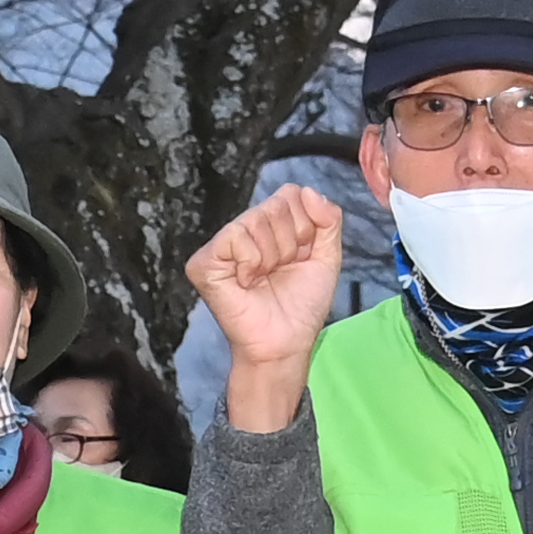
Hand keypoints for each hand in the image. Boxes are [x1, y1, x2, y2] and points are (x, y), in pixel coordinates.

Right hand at [187, 184, 351, 430]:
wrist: (285, 343)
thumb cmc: (301, 306)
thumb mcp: (327, 257)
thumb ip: (328, 219)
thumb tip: (307, 190)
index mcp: (270, 226)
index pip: (291, 194)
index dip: (306, 226)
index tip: (301, 258)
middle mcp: (245, 229)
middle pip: (276, 204)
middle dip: (291, 243)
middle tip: (281, 271)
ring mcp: (222, 245)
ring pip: (257, 219)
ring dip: (272, 256)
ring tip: (264, 279)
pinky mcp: (204, 262)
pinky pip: (236, 237)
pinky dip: (251, 262)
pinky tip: (247, 282)